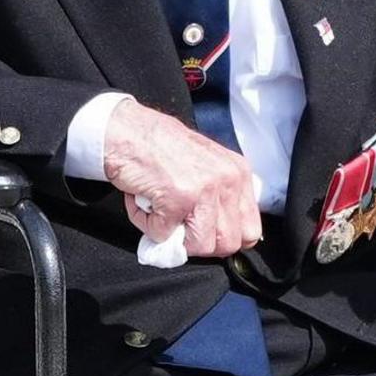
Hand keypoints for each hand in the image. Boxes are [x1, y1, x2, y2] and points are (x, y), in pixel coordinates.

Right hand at [100, 102, 263, 260]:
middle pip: (227, 244)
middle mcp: (227, 180)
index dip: (223, 238)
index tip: (203, 232)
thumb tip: (219, 235)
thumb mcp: (207, 166)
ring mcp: (204, 190)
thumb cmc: (159, 146)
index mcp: (238, 174)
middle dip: (199, 243)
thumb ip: (220, 198)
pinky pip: (163, 235)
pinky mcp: (177, 200)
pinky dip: (147, 224)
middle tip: (178, 224)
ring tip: (159, 210)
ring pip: (199, 246)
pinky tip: (144, 201)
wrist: (126, 130)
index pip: (250, 231)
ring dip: (173, 236)